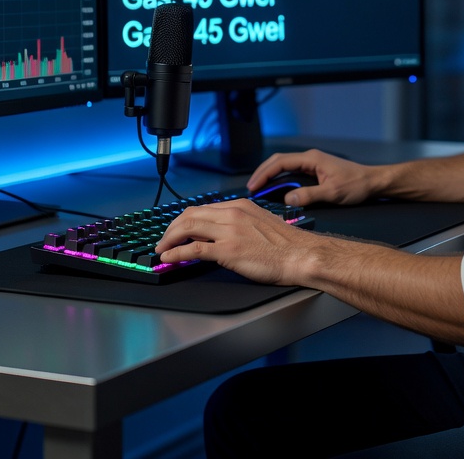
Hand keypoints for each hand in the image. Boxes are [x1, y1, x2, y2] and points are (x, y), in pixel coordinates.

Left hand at [154, 198, 312, 285]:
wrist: (301, 255)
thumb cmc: (287, 245)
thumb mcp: (260, 224)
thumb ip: (240, 224)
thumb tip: (221, 234)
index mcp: (240, 206)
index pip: (202, 208)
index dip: (183, 220)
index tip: (176, 230)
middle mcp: (232, 214)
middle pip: (189, 215)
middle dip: (171, 228)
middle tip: (163, 240)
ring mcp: (229, 232)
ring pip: (188, 228)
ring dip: (169, 239)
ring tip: (162, 249)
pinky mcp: (229, 251)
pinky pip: (194, 249)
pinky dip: (177, 253)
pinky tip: (170, 258)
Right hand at [248, 149, 380, 206]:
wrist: (373, 182)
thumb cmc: (357, 185)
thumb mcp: (333, 193)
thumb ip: (310, 196)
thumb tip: (288, 199)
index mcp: (312, 159)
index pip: (280, 163)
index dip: (264, 174)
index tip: (253, 186)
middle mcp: (310, 158)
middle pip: (278, 162)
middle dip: (262, 173)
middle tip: (251, 188)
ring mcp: (312, 164)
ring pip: (284, 166)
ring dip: (270, 176)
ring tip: (258, 189)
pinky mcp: (315, 171)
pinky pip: (292, 172)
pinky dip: (280, 179)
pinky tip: (275, 189)